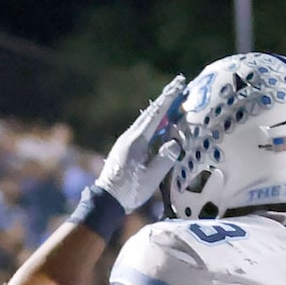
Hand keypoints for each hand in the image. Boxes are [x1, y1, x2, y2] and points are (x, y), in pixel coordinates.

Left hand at [93, 75, 188, 217]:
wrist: (106, 201)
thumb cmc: (130, 191)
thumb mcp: (151, 177)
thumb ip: (165, 158)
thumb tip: (175, 143)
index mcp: (136, 141)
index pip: (156, 114)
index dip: (169, 98)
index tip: (179, 83)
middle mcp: (129, 137)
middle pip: (149, 113)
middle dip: (165, 98)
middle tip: (178, 84)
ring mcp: (125, 142)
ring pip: (144, 120)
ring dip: (159, 109)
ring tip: (171, 100)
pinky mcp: (124, 148)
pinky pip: (141, 129)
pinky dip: (152, 121)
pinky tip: (158, 123)